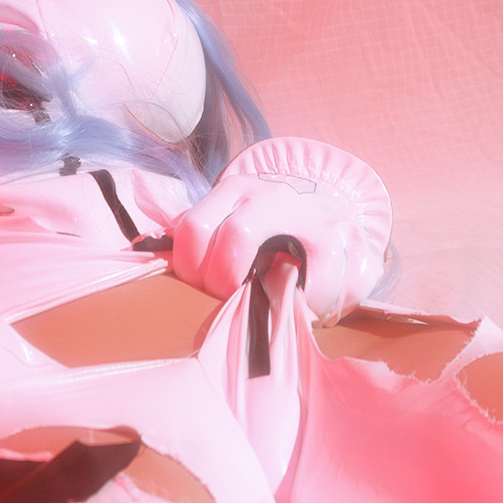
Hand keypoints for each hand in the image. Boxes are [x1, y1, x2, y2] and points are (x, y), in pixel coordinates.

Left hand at [169, 174, 386, 319]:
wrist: (325, 212)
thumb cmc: (262, 231)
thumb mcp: (225, 221)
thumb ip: (194, 242)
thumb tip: (146, 270)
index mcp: (236, 192)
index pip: (193, 228)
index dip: (189, 269)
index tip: (198, 288)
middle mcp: (277, 198)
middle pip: (235, 237)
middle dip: (223, 284)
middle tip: (229, 302)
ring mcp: (321, 221)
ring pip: (298, 270)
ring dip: (283, 302)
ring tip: (275, 310)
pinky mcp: (357, 247)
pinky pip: (339, 290)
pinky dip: (321, 308)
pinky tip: (309, 310)